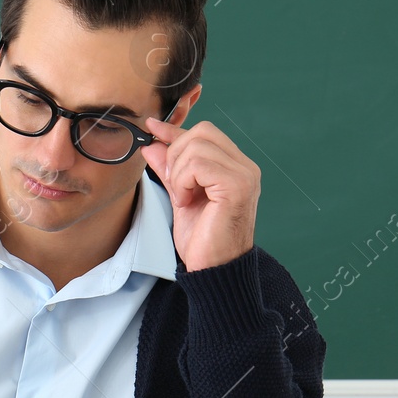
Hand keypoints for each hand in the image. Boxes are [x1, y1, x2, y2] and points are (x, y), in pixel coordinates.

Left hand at [139, 117, 260, 271]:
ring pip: (197, 146)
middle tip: (175, 187)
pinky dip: (183, 181)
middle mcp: (245, 167)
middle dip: (176, 155)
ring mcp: (244, 175)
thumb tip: (152, 144)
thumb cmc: (203, 239)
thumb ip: (170, 169)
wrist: (213, 269)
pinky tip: (186, 201)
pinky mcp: (237, 186)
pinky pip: (198, 164)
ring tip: (183, 198)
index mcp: (235, 167)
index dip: (175, 131)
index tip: (152, 128)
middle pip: (202, 132)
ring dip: (178, 172)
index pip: (205, 133)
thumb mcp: (180, 196)